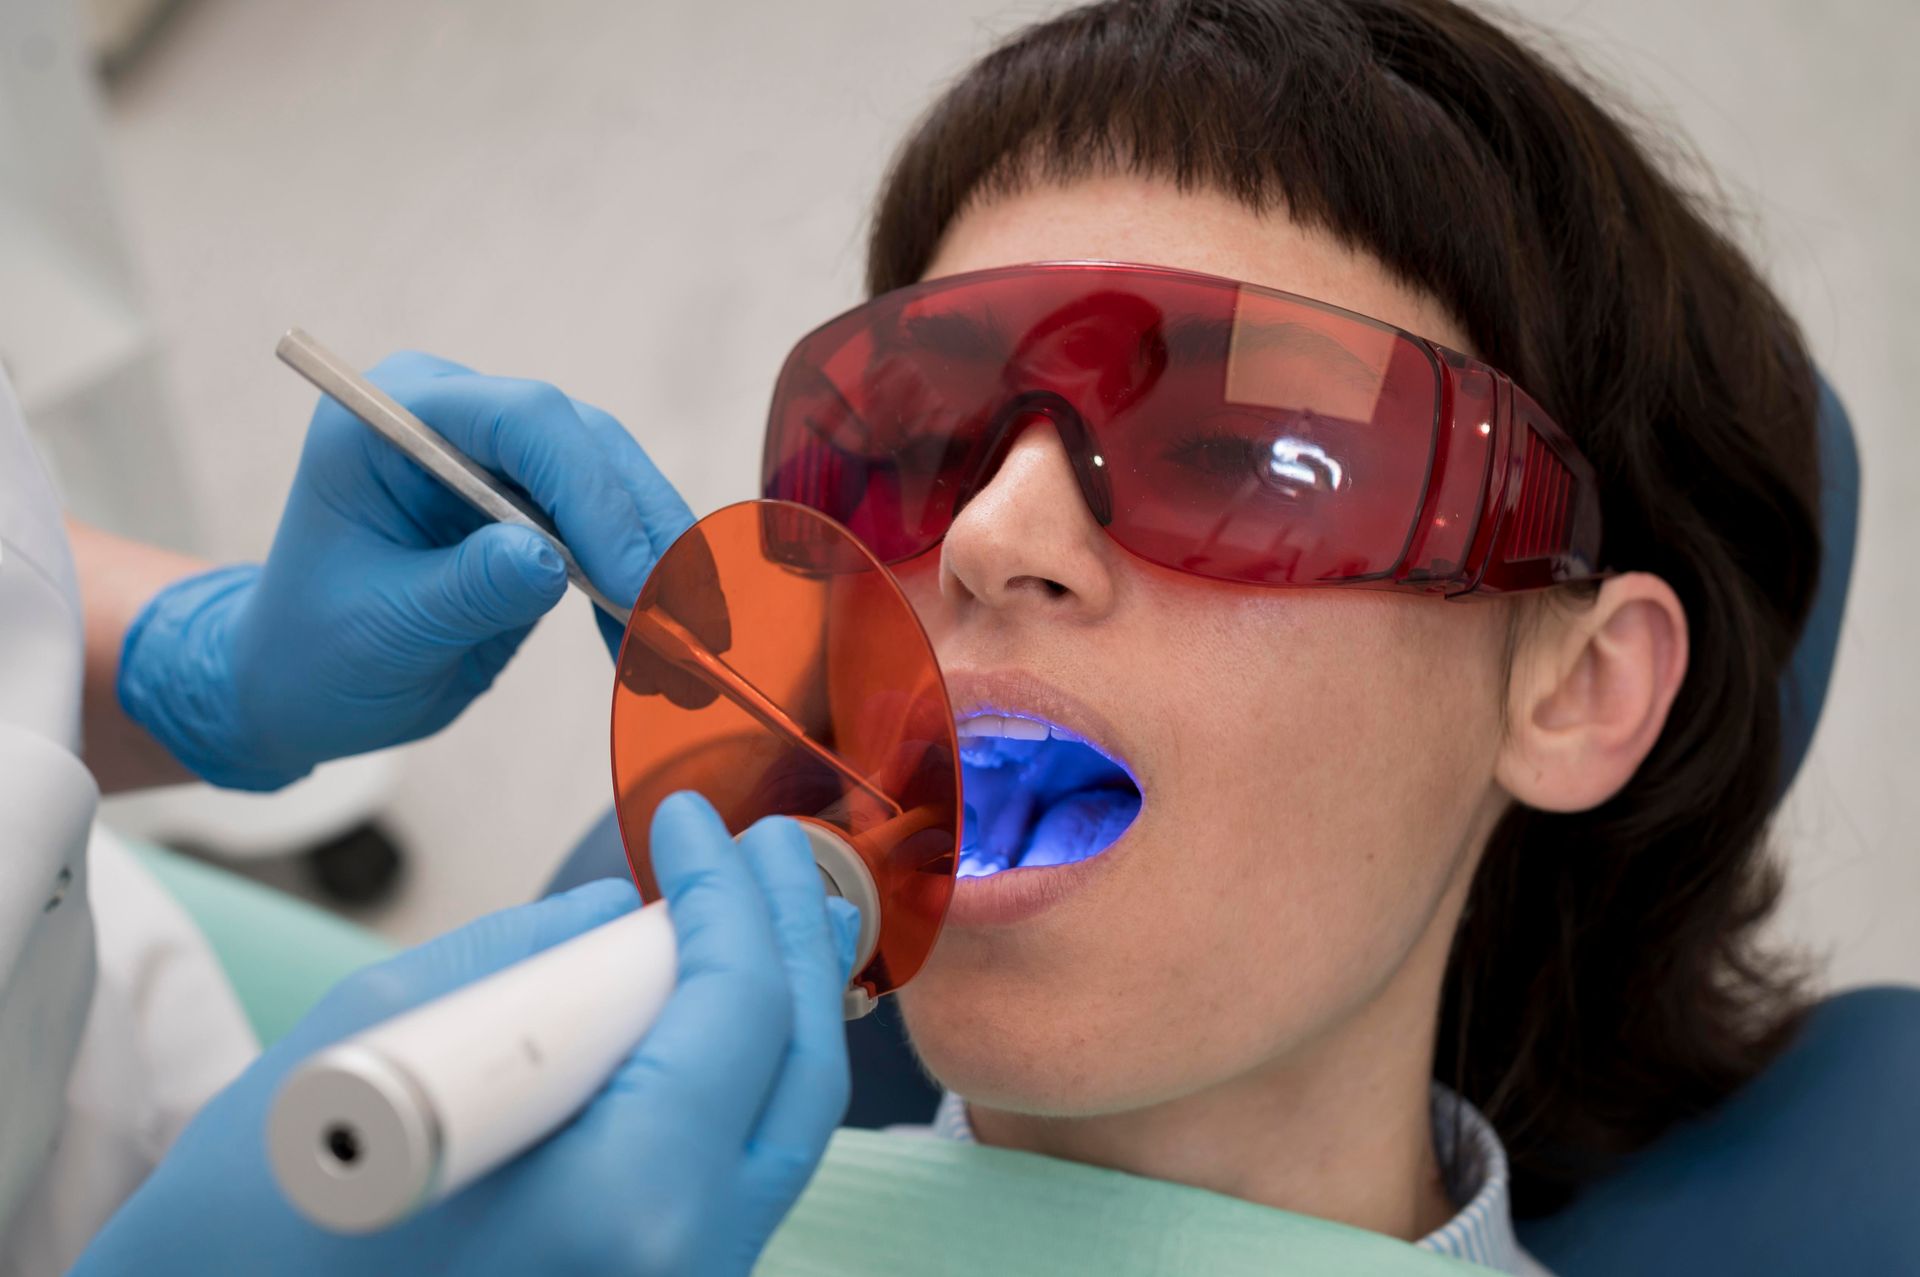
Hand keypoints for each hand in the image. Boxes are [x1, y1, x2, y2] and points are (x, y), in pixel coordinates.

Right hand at [73, 795, 859, 1276]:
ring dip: (783, 1004)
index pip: (734, 1010)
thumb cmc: (249, 1226)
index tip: (689, 813)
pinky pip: (737, 1178)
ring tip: (771, 904)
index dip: (725, 890)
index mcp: (621, 1204)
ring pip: (784, 1132)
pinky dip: (747, 1077)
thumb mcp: (370, 1042)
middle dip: (787, 935)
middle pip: (796, 1073)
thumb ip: (521, 959)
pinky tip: (724, 1008)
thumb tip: (620, 910)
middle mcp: (683, 1267)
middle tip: (768, 840)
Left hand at [117, 351, 694, 788]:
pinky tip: (655, 655)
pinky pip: (616, 535)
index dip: (589, 494)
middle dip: (645, 533)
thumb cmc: (314, 651)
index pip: (522, 420)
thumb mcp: (382, 629)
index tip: (632, 580)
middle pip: (587, 447)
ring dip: (663, 568)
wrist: (299, 685)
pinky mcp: (540, 509)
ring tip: (688, 655)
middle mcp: (458, 417)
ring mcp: (503, 461)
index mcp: (395, 417)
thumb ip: (466, 588)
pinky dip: (644, 594)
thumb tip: (551, 562)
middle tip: (688, 624)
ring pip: (618, 487)